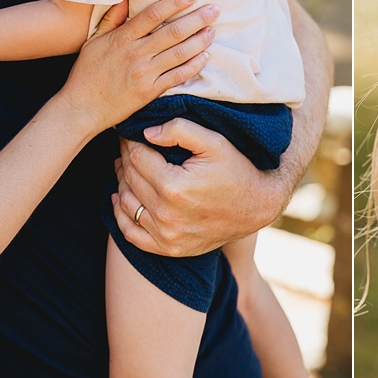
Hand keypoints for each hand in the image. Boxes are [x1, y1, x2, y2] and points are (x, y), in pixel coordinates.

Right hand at [59, 0, 213, 132]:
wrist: (81, 108)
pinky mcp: (149, 92)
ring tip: (212, 30)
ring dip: (199, 40)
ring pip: (179, 54)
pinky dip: (193, 66)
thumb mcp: (94, 41)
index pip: (153, 14)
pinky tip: (205, 57)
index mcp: (122, 38)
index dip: (175, 2)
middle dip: (197, 19)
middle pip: (173, 32)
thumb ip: (111, 18)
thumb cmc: (86, 73)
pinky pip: (177, 77)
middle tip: (215, 9)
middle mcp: (136, 54)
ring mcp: (144, 74)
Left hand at [110, 118, 282, 258]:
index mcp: (174, 186)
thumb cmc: (237, 170)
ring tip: (125, 168)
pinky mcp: (169, 248)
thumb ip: (180, 129)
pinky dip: (121, 216)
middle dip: (125, 159)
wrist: (257, 207)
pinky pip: (131, 234)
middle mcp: (166, 214)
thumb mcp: (215, 141)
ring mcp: (166, 235)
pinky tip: (120, 198)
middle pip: (130, 179)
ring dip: (121, 183)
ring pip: (126, 204)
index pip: (136, 157)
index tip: (129, 132)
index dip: (129, 141)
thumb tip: (146, 132)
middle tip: (126, 147)